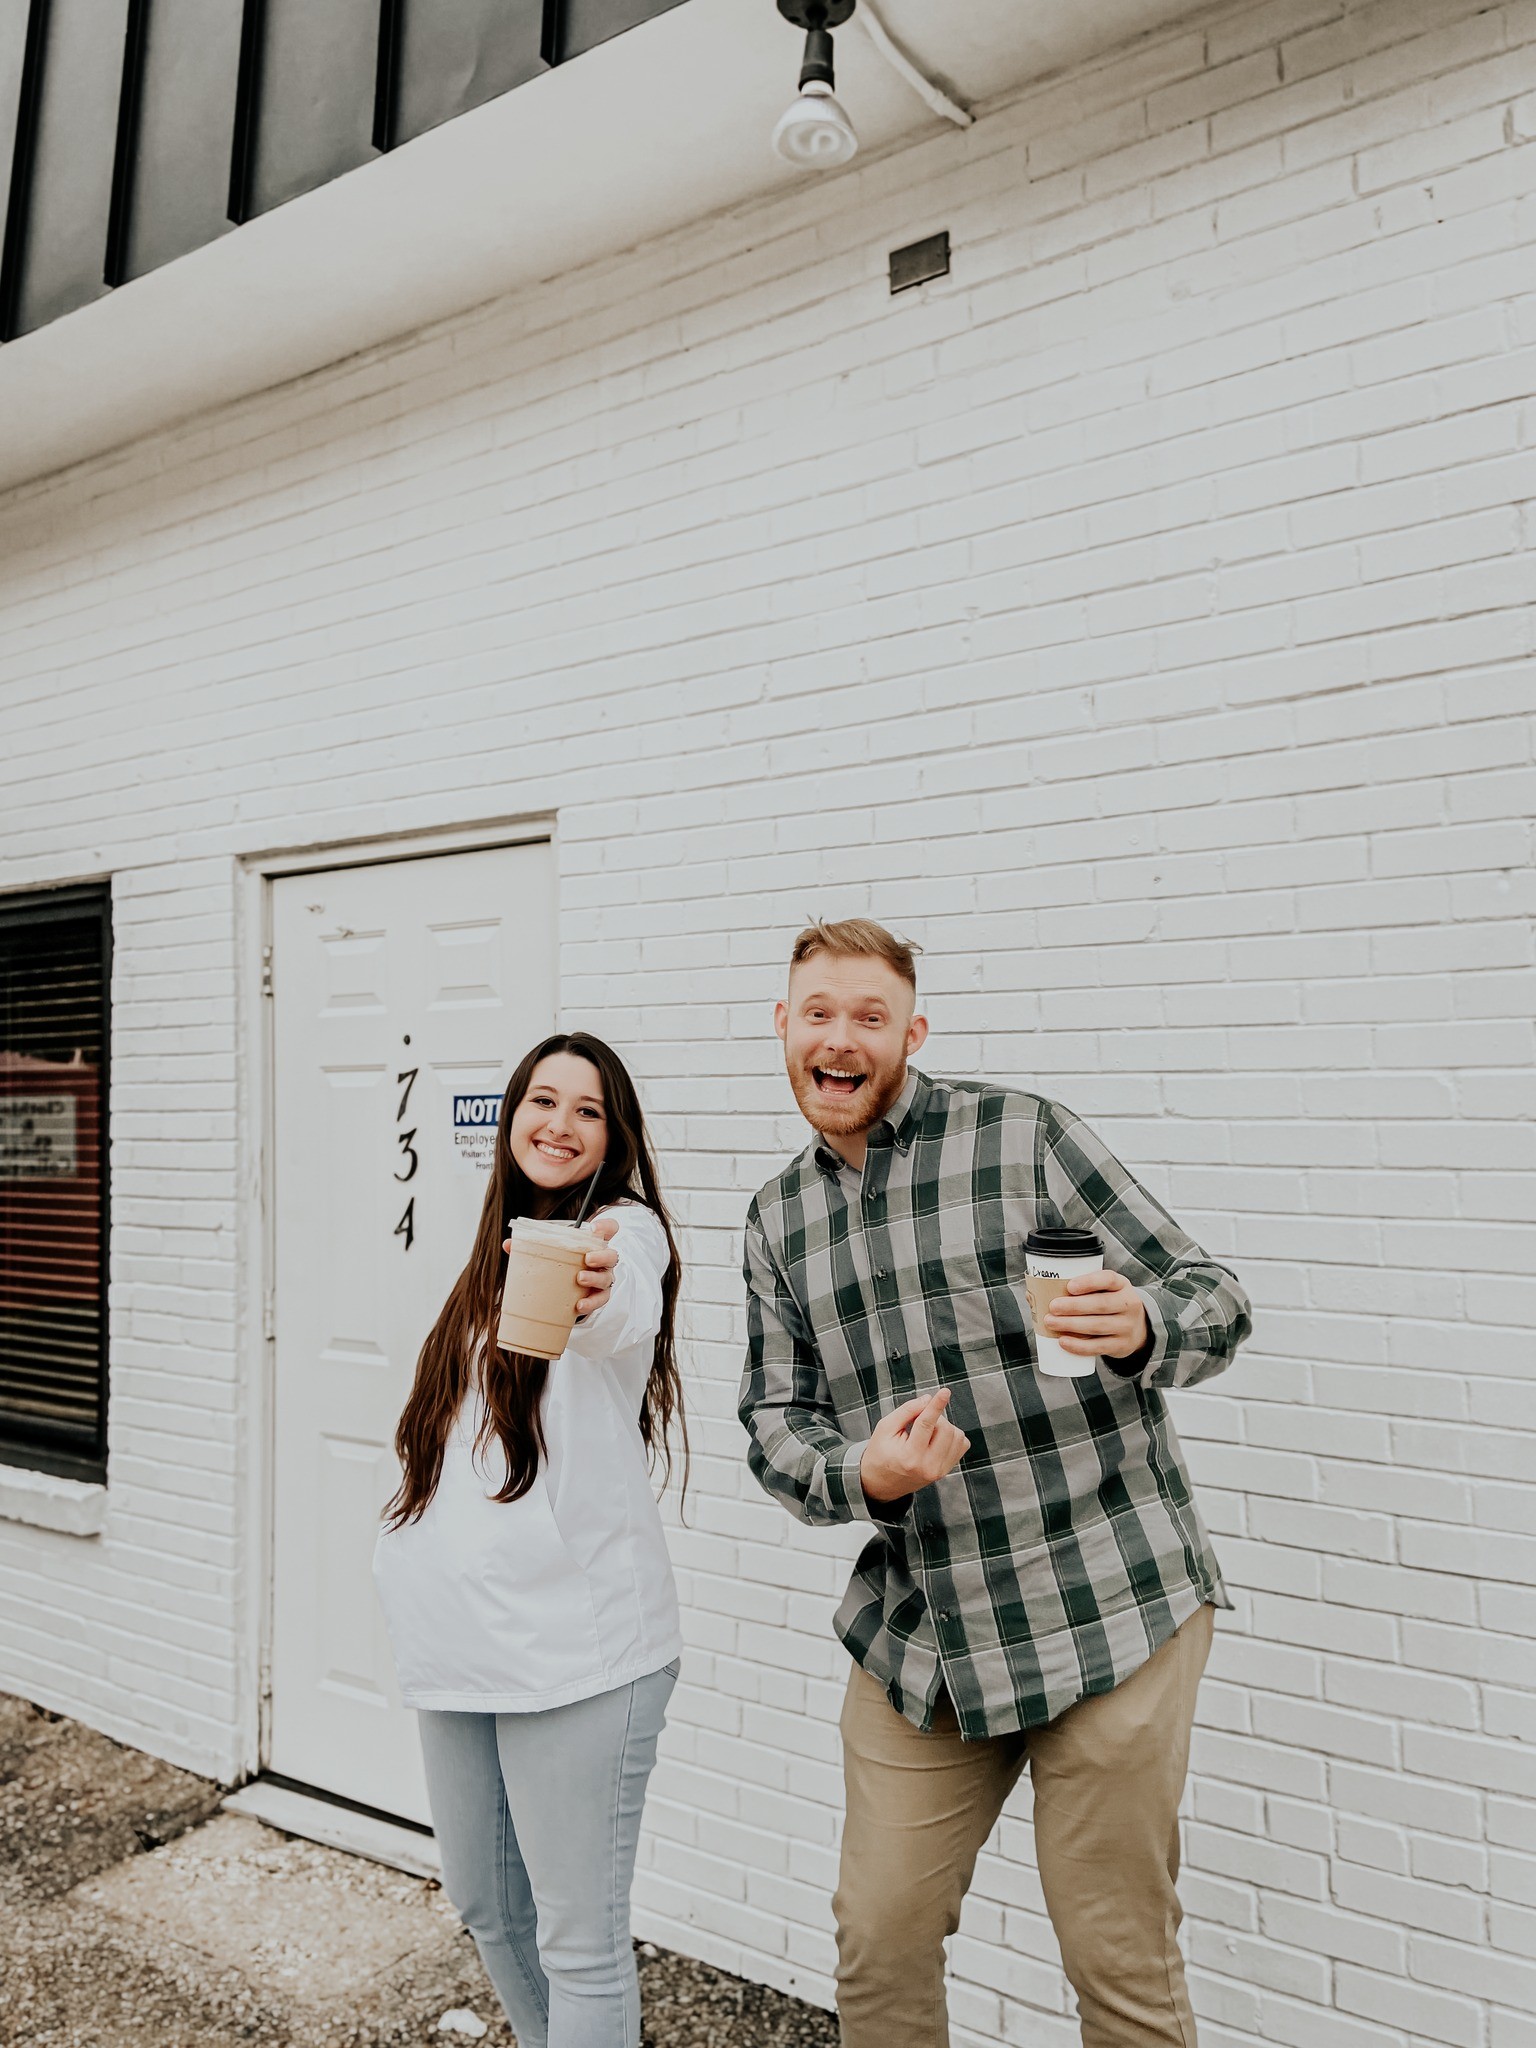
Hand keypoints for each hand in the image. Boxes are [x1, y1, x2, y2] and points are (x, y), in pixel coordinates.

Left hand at [501, 1217, 619, 1318]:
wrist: (567, 1290)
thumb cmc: (562, 1264)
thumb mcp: (551, 1253)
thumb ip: (532, 1246)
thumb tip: (509, 1244)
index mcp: (592, 1244)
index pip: (608, 1229)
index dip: (606, 1226)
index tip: (595, 1228)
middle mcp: (602, 1260)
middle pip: (611, 1255)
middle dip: (602, 1256)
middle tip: (587, 1258)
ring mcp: (602, 1279)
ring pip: (607, 1277)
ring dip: (595, 1278)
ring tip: (579, 1279)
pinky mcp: (598, 1297)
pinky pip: (600, 1300)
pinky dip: (591, 1302)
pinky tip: (579, 1305)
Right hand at [859, 1390, 970, 1503]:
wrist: (882, 1482)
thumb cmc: (881, 1452)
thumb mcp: (885, 1428)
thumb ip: (907, 1411)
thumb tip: (928, 1399)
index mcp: (909, 1456)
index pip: (926, 1425)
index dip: (936, 1405)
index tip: (945, 1391)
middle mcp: (928, 1466)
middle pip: (945, 1428)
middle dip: (935, 1417)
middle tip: (919, 1421)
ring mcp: (940, 1471)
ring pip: (957, 1435)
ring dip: (944, 1426)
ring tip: (927, 1432)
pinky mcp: (947, 1471)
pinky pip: (962, 1445)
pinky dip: (953, 1436)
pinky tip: (937, 1439)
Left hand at [1043, 1269, 1147, 1358]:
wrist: (1137, 1329)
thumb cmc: (1109, 1304)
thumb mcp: (1105, 1291)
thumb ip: (1078, 1290)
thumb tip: (1032, 1293)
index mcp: (1122, 1285)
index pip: (1109, 1279)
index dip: (1089, 1282)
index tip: (1070, 1286)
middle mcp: (1128, 1304)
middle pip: (1101, 1304)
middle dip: (1074, 1306)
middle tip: (1052, 1307)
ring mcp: (1126, 1327)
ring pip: (1098, 1326)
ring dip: (1072, 1325)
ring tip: (1051, 1323)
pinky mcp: (1120, 1346)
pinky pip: (1098, 1347)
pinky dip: (1079, 1346)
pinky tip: (1063, 1342)